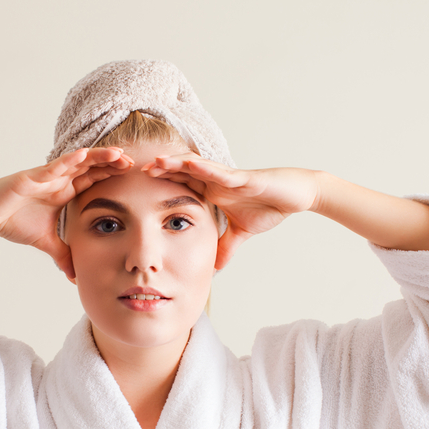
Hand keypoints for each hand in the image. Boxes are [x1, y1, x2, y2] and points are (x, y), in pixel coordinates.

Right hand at [0, 147, 132, 277]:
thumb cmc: (11, 221)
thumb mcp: (46, 242)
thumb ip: (63, 255)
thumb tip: (74, 276)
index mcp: (62, 190)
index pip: (92, 179)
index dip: (111, 175)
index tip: (133, 175)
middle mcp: (57, 179)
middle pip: (90, 166)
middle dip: (111, 162)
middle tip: (133, 161)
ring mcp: (44, 176)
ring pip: (76, 162)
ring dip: (97, 157)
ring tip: (117, 153)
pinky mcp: (30, 178)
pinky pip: (52, 167)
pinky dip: (67, 161)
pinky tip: (83, 155)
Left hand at [142, 153, 318, 268]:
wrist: (296, 197)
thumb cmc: (270, 207)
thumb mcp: (242, 232)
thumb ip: (227, 246)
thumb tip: (215, 266)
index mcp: (212, 191)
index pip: (180, 186)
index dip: (159, 185)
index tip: (134, 188)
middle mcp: (215, 181)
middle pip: (180, 172)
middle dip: (158, 171)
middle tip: (132, 171)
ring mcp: (227, 177)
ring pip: (194, 167)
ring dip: (173, 164)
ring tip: (153, 162)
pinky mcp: (242, 178)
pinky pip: (218, 171)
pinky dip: (202, 167)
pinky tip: (186, 162)